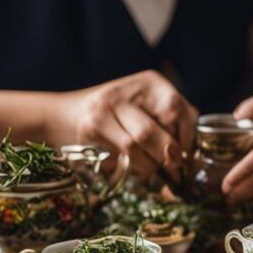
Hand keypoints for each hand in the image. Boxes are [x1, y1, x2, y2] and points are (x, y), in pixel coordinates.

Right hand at [49, 70, 198, 181]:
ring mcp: (102, 110)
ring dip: (146, 167)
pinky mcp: (87, 130)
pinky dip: (126, 168)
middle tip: (168, 169)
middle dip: (164, 158)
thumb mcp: (150, 111)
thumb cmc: (119, 118)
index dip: (185, 140)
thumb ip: (174, 126)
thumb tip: (188, 158)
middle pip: (154, 134)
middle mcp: (124, 92)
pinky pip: (116, 158)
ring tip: (146, 166)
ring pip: (134, 150)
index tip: (182, 155)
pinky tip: (124, 162)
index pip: (179, 112)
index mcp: (149, 83)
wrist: (64, 115)